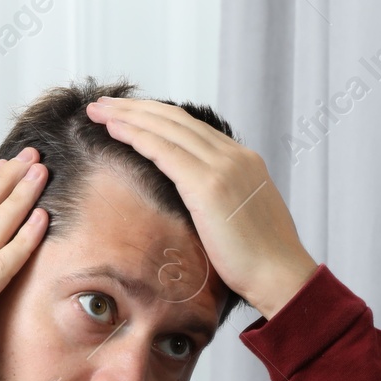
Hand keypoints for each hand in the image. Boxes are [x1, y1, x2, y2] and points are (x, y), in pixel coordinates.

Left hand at [86, 97, 317, 318]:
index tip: (130, 116)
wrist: (281, 277)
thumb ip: (224, 201)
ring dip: (128, 116)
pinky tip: (113, 129)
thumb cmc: (262, 261)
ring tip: (98, 110)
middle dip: (136, 108)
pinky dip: (135, 134)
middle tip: (103, 103)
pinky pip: (163, 150)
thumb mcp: (244, 218)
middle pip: (176, 119)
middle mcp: (235, 155)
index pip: (192, 128)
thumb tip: (202, 209)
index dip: (157, 117)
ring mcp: (223, 167)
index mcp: (245, 161)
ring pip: (166, 127)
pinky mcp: (208, 184)